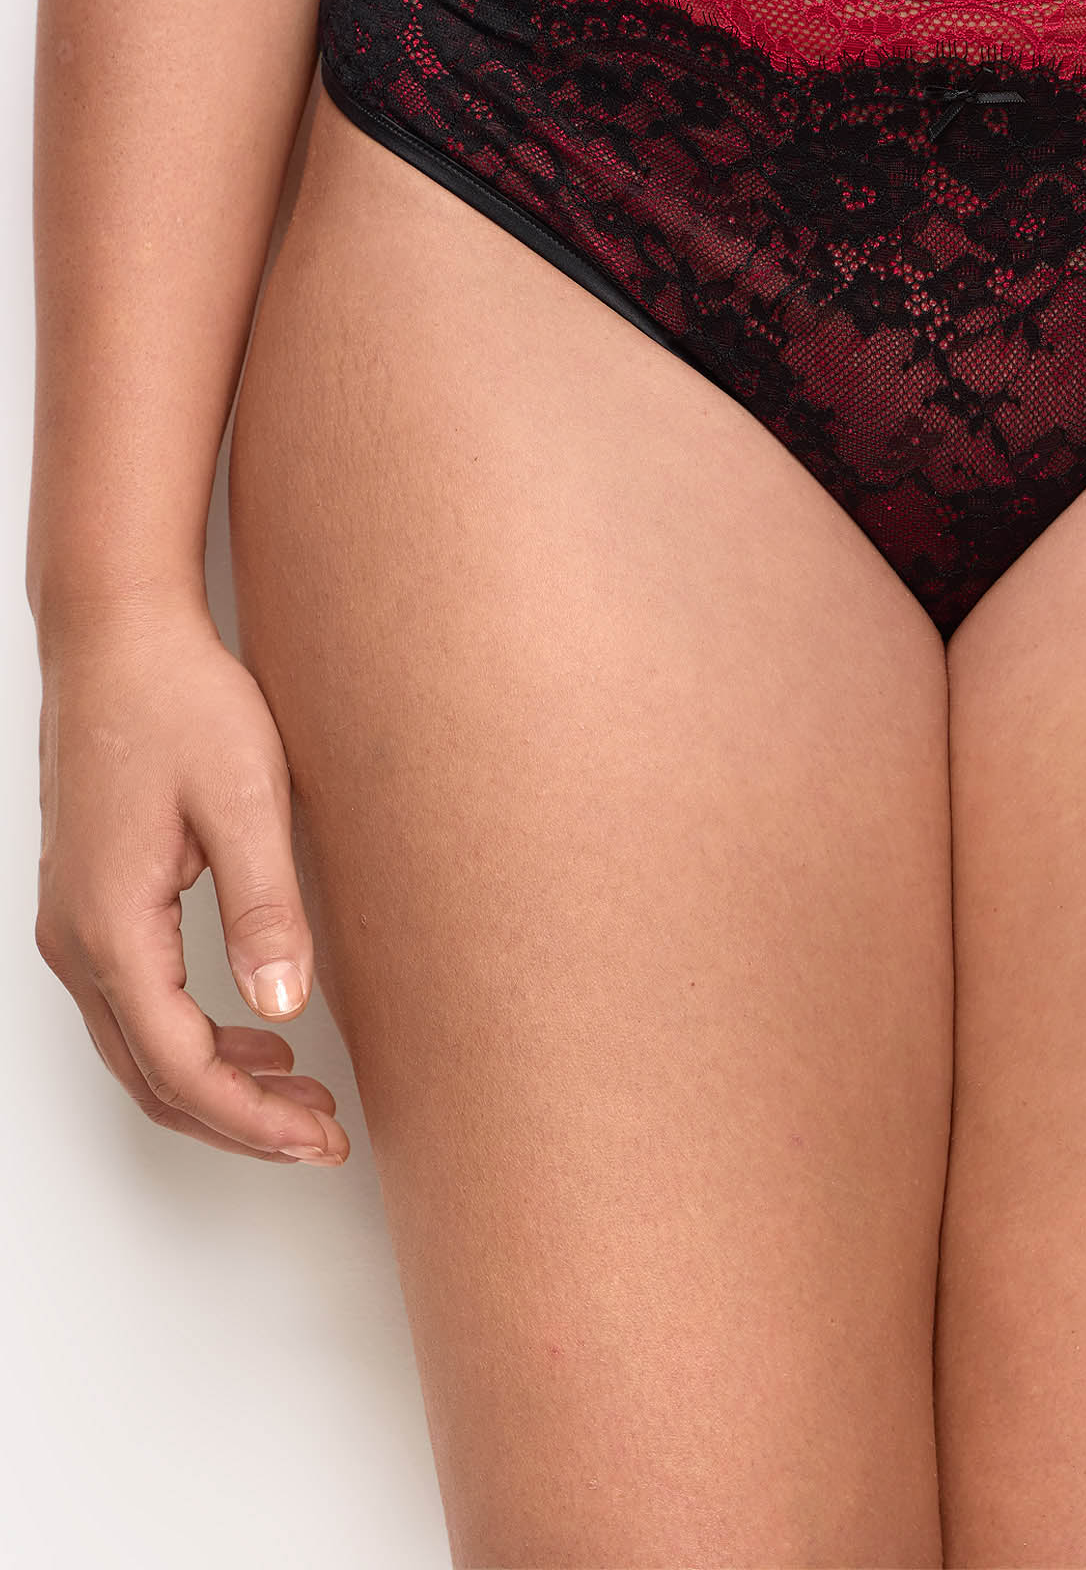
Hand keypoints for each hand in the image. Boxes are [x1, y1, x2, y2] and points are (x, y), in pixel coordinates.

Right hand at [35, 590, 348, 1164]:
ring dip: (217, 1085)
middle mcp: (76, 939)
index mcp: (112, 925)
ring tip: (304, 1096)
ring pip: (138, 1047)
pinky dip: (193, 1039)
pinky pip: (135, 1004)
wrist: (118, 634)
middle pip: (151, 1076)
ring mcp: (74, 923)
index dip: (251, 1120)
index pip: (178, 1067)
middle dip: (238, 1122)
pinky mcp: (89, 902)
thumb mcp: (245, 798)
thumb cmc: (180, 700)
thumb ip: (265, 907)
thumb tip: (284, 1008)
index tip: (320, 1137)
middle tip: (324, 1136)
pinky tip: (259, 1031)